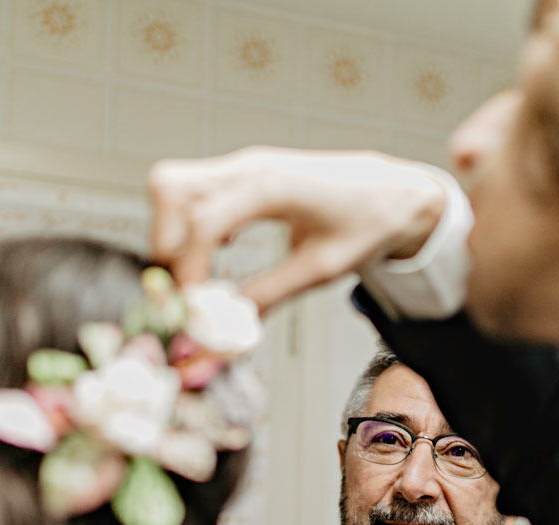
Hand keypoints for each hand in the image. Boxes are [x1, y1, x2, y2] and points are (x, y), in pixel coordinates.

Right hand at [147, 146, 447, 311]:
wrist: (392, 192)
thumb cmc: (368, 220)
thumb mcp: (323, 268)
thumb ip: (271, 294)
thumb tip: (230, 324)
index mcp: (272, 186)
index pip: (204, 221)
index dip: (189, 268)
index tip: (195, 304)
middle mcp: (249, 167)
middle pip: (170, 187)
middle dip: (166, 241)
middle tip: (187, 286)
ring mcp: (242, 166)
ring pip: (173, 185)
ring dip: (172, 231)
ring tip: (201, 272)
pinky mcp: (242, 175)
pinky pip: (193, 191)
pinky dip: (189, 222)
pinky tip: (217, 251)